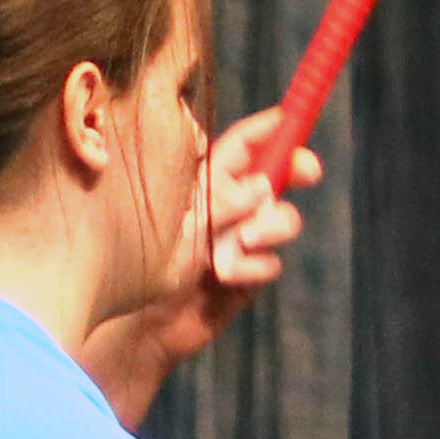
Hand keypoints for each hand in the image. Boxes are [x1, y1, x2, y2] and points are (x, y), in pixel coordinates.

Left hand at [84, 110, 316, 419]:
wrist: (135, 319)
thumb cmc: (132, 254)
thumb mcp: (170, 205)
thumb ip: (213, 188)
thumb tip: (258, 180)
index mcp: (202, 178)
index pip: (244, 144)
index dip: (271, 129)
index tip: (290, 119)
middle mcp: (226, 205)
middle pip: (276, 175)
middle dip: (296, 168)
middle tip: (306, 170)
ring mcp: (240, 240)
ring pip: (282, 219)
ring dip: (269, 226)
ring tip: (240, 241)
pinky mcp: (248, 275)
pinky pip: (270, 262)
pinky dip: (252, 267)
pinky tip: (224, 276)